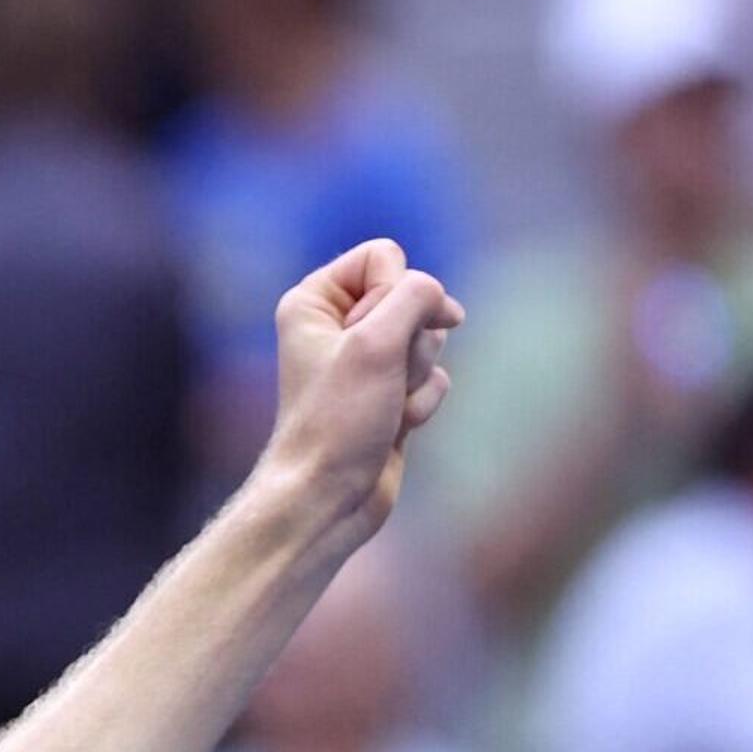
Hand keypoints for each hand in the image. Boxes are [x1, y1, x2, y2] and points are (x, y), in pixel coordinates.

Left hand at [263, 239, 462, 534]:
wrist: (328, 496)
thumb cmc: (337, 420)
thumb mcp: (376, 343)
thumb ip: (414, 296)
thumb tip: (439, 298)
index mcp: (314, 301)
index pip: (383, 256)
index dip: (394, 291)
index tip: (374, 335)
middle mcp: (336, 325)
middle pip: (413, 297)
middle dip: (410, 341)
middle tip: (379, 377)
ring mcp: (366, 361)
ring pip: (428, 339)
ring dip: (416, 375)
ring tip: (384, 406)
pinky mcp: (389, 393)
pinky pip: (433, 377)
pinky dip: (422, 402)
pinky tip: (395, 427)